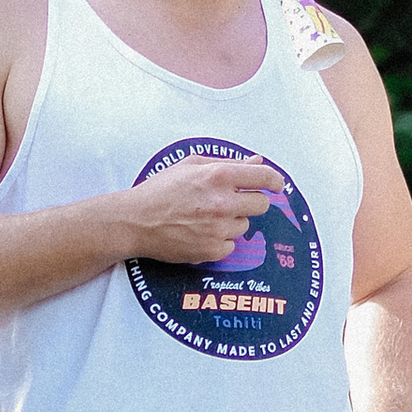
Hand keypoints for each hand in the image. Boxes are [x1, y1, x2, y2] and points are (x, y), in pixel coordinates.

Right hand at [118, 154, 289, 266]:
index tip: (277, 185)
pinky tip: (200, 233)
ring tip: (205, 218)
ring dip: (232, 222)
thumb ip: (228, 163)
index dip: (275, 181)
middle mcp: (223, 202)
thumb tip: (256, 161)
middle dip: (251, 202)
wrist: (134, 221)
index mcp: (219, 176)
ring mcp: (219, 229)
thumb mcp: (191, 165)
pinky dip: (220, 241)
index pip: (264, 177)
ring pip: (245, 226)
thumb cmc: (161, 190)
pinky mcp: (212, 250)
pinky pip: (231, 246)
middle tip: (232, 202)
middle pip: (262, 205)